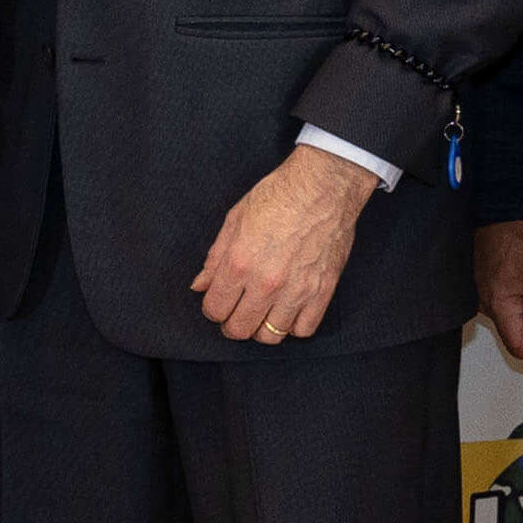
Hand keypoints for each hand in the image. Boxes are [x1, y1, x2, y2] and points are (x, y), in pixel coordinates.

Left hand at [194, 142, 376, 343]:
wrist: (323, 187)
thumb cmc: (277, 196)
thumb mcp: (234, 220)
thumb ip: (215, 258)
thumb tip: (199, 285)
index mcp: (239, 263)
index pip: (215, 309)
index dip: (212, 309)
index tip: (218, 302)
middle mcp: (266, 283)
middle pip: (240, 329)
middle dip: (232, 324)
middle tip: (236, 312)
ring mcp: (296, 290)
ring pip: (271, 335)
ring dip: (261, 328)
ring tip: (262, 312)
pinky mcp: (322, 292)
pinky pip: (303, 330)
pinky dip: (293, 326)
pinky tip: (288, 311)